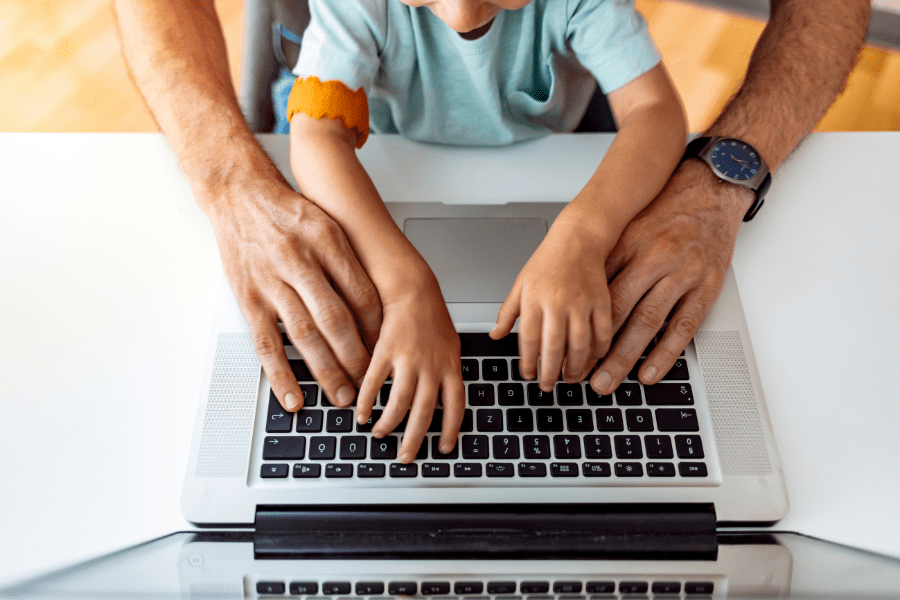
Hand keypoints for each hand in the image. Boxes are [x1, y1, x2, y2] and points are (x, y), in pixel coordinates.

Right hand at [208, 182, 381, 411]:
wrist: (238, 193)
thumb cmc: (287, 211)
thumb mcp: (328, 223)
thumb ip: (349, 261)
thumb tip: (376, 307)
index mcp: (326, 241)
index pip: (362, 294)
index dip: (379, 328)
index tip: (389, 350)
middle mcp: (299, 261)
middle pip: (336, 320)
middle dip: (357, 357)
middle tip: (372, 384)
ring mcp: (271, 282)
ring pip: (304, 336)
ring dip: (326, 371)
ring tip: (343, 396)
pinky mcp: (248, 299)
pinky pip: (266, 343)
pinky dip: (280, 375)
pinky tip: (294, 397)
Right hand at [355, 272, 464, 462]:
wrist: (414, 289)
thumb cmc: (432, 317)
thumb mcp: (451, 347)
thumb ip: (448, 373)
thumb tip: (446, 401)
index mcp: (451, 367)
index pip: (455, 407)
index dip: (451, 430)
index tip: (445, 448)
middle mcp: (432, 367)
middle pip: (424, 414)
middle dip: (414, 441)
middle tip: (406, 457)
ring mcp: (409, 360)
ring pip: (399, 403)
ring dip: (388, 424)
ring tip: (380, 435)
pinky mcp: (386, 351)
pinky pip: (375, 383)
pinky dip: (367, 402)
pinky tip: (362, 413)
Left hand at [491, 215, 615, 391]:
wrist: (578, 239)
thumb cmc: (547, 262)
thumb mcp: (520, 284)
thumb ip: (507, 312)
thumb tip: (495, 335)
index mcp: (534, 299)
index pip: (528, 339)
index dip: (527, 362)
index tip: (527, 374)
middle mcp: (557, 303)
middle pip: (553, 347)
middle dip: (550, 372)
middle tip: (548, 385)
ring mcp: (582, 303)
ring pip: (579, 345)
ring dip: (574, 367)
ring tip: (569, 378)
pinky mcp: (602, 302)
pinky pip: (603, 333)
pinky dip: (599, 351)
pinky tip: (592, 360)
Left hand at [590, 160, 753, 393]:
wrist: (712, 190)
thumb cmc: (665, 210)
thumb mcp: (627, 226)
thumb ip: (604, 259)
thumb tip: (572, 295)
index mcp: (630, 243)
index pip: (597, 290)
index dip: (578, 321)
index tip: (563, 345)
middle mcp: (656, 259)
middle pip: (619, 311)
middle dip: (596, 347)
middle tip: (578, 373)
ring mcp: (683, 274)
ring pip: (649, 323)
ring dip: (625, 357)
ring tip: (607, 380)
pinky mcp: (706, 288)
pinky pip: (683, 327)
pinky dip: (665, 354)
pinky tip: (649, 373)